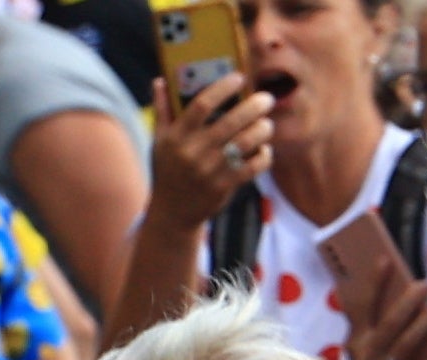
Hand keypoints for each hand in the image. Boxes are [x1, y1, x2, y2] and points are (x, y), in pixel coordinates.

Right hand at [146, 69, 273, 224]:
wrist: (172, 214)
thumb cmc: (168, 170)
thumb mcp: (159, 142)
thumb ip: (162, 110)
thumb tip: (160, 80)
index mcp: (176, 136)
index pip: (202, 105)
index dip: (223, 88)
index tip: (239, 78)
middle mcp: (193, 152)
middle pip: (231, 121)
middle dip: (254, 106)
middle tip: (266, 99)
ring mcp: (209, 171)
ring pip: (246, 143)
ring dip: (262, 130)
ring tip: (267, 124)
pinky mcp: (223, 186)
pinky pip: (252, 166)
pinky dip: (264, 156)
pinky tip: (264, 149)